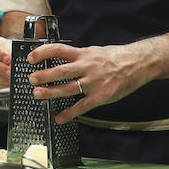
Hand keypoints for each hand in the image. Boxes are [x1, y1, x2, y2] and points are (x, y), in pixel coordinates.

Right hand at [0, 35, 13, 89]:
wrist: (3, 56)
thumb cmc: (3, 49)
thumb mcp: (7, 45)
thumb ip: (9, 52)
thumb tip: (12, 60)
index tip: (8, 58)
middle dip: (1, 68)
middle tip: (11, 71)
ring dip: (1, 78)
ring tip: (11, 77)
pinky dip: (0, 84)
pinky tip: (6, 81)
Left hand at [25, 42, 152, 123]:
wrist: (137, 64)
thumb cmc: (114, 57)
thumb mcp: (94, 51)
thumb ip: (78, 56)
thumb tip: (59, 59)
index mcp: (83, 54)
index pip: (58, 49)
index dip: (43, 52)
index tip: (31, 58)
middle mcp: (87, 67)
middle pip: (61, 71)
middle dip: (44, 75)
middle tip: (31, 80)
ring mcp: (94, 82)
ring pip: (68, 88)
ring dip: (51, 92)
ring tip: (38, 94)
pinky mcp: (101, 96)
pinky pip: (82, 106)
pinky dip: (69, 113)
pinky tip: (59, 118)